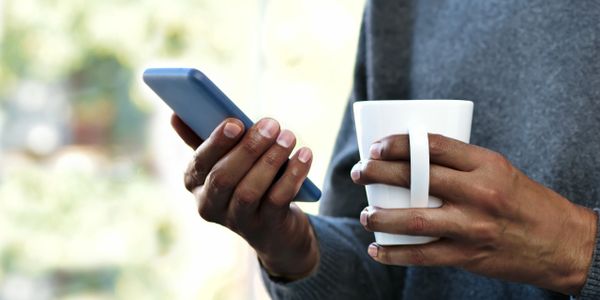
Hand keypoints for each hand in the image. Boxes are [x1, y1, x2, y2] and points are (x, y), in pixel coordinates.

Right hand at [171, 114, 318, 279]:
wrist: (274, 229)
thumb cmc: (245, 180)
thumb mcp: (224, 160)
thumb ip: (203, 138)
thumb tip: (174, 115)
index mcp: (194, 183)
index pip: (199, 163)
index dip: (217, 143)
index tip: (236, 122)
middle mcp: (209, 205)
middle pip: (224, 178)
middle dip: (248, 148)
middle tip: (272, 124)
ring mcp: (237, 220)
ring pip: (250, 190)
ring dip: (272, 160)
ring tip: (289, 136)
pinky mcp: (266, 227)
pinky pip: (278, 199)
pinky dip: (293, 175)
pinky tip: (304, 154)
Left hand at [351, 133, 597, 294]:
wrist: (561, 242)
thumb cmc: (524, 201)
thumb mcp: (498, 171)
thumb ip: (461, 165)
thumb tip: (414, 159)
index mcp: (486, 164)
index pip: (434, 147)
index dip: (399, 144)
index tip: (376, 146)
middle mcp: (479, 193)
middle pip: (418, 178)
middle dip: (380, 173)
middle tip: (359, 172)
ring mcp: (473, 226)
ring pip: (415, 220)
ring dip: (382, 216)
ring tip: (365, 213)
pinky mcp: (469, 255)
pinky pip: (424, 256)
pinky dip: (395, 254)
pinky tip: (376, 250)